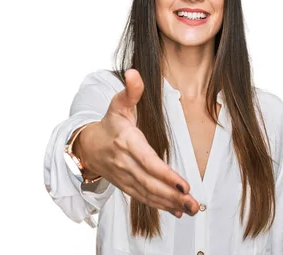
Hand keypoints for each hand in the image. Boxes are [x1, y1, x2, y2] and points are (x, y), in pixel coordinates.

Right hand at [76, 69, 198, 217]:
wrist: (88, 145)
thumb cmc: (110, 122)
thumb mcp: (118, 103)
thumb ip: (131, 90)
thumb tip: (133, 72)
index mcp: (126, 142)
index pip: (148, 162)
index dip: (165, 175)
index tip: (184, 184)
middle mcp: (125, 162)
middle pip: (150, 183)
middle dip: (173, 194)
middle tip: (194, 203)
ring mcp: (125, 177)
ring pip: (148, 194)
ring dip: (170, 203)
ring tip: (191, 209)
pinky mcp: (126, 185)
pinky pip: (143, 198)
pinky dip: (160, 206)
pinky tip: (177, 210)